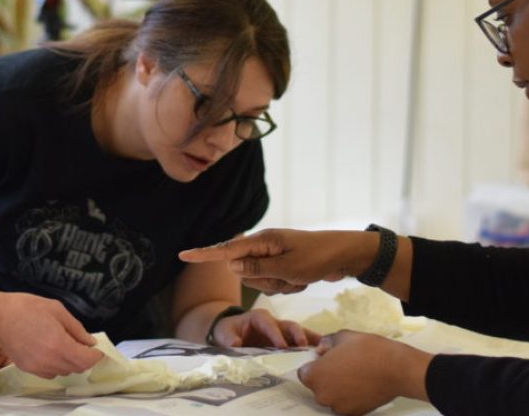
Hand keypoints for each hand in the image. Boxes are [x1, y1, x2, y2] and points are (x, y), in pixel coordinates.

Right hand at [0, 291, 103, 377]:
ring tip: (67, 345)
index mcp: (58, 344)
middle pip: (76, 368)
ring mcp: (37, 367)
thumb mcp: (57, 309)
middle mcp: (49, 360)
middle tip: (83, 345)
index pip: (85, 360)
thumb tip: (89, 341)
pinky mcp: (27, 368)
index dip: (95, 356)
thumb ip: (76, 328)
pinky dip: (56, 366)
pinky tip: (52, 351)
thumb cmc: (26, 307)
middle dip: (84, 359)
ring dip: (70, 362)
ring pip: (63, 372)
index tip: (97, 350)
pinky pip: (49, 373)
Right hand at [179, 229, 375, 294]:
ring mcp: (273, 257)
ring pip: (260, 282)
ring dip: (280, 285)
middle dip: (265, 282)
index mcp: (263, 241)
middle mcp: (264, 247)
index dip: (204, 254)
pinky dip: (289, 286)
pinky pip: (275, 284)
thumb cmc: (318, 258)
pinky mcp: (282, 266)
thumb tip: (232, 265)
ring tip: (299, 277)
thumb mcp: (287, 268)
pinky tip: (304, 279)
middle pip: (245, 273)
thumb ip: (257, 269)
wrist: (345, 255)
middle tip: (289, 276)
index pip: (226, 249)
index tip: (183, 254)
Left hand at [210, 308, 321, 347]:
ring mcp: (282, 331)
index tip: (282, 346)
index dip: (276, 334)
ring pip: (299, 333)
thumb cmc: (229, 331)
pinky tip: (324, 352)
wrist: (231, 334)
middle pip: (289, 326)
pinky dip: (312, 345)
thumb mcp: (224, 333)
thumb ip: (228, 338)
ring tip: (324, 349)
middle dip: (298, 335)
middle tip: (304, 346)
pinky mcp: (287, 341)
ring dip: (311, 340)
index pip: (269, 324)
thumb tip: (235, 343)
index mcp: (259, 318)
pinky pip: (301, 342)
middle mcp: (274, 322)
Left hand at [298, 330, 431, 415]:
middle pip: (317, 386)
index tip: (326, 360)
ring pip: (331, 396)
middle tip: (343, 364)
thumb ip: (326, 342)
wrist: (396, 369)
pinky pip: (345, 404)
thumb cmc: (368, 349)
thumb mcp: (343, 336)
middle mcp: (322, 395)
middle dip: (326, 376)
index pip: (304, 372)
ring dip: (338, 388)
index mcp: (315, 376)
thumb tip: (321, 348)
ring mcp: (338, 407)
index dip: (315, 365)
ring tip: (354, 374)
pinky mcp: (353, 414)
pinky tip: (361, 384)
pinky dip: (350, 397)